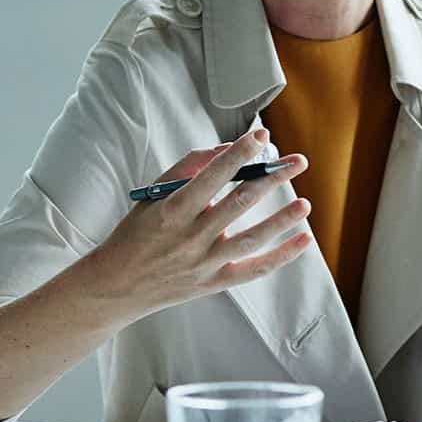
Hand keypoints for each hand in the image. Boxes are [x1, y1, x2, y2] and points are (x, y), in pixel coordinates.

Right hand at [91, 129, 312, 313]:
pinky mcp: (213, 282)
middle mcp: (190, 237)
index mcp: (172, 211)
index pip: (212, 177)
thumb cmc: (136, 234)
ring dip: (281, 220)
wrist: (117, 285)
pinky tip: (303, 239)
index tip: (260, 136)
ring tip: (304, 204)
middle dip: (271, 179)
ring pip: (251, 239)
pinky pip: (253, 270)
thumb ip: (188, 168)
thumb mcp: (153, 195)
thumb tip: (226, 149)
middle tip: (296, 163)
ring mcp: (204, 263)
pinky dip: (281, 256)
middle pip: (239, 203)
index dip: (238, 154)